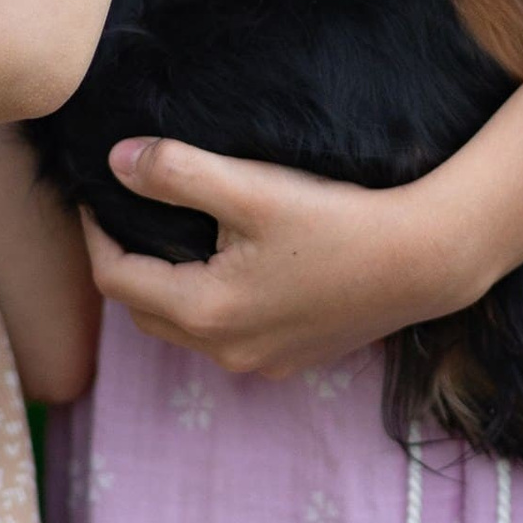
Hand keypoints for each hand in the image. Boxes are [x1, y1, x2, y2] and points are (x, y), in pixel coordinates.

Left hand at [84, 136, 473, 380]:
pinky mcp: (295, 358)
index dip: (96, 234)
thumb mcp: (252, 187)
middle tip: (123, 216)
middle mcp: (227, 351)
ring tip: (169, 238)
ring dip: (167, 287)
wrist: (427, 259)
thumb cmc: (340, 219)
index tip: (96, 195)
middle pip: (145, 310)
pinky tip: (228, 268)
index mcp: (205, 311)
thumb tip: (117, 161)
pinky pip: (228, 337)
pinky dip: (210, 305)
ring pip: (186, 327)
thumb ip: (177, 172)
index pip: (116, 278)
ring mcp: (263, 361)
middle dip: (125, 264)